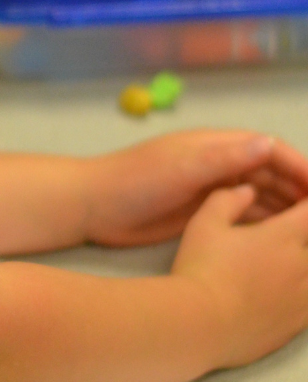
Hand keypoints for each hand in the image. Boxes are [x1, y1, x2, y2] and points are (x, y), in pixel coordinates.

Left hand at [80, 129, 307, 246]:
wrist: (94, 206)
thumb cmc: (135, 181)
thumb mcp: (182, 169)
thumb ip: (224, 158)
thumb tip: (268, 142)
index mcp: (213, 145)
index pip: (268, 149)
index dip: (299, 166)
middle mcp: (216, 162)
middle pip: (270, 172)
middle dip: (300, 190)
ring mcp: (210, 187)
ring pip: (261, 194)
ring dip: (287, 207)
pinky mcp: (202, 210)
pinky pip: (245, 213)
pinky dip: (267, 221)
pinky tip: (283, 239)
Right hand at [173, 185, 307, 368]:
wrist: (202, 323)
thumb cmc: (202, 267)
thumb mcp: (205, 223)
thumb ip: (228, 199)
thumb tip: (247, 190)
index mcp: (283, 236)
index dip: (305, 201)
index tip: (296, 199)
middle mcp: (302, 265)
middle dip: (300, 232)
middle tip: (276, 233)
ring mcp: (304, 298)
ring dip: (299, 262)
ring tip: (272, 262)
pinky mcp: (298, 324)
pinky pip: (307, 301)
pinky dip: (299, 289)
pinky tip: (275, 289)